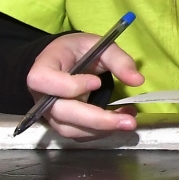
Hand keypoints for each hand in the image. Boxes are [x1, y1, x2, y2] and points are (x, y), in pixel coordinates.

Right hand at [28, 34, 143, 140]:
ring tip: (129, 119)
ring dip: (103, 128)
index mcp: (42, 67)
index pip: (44, 80)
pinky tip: (120, 119)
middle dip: (97, 119)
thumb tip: (137, 80)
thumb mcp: (97, 45)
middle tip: (128, 121)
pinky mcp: (63, 125)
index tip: (97, 82)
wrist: (65, 62)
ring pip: (72, 130)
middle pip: (62, 113)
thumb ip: (117, 59)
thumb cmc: (77, 51)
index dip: (69, 86)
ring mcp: (50, 114)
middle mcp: (41, 95)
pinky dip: (101, 131)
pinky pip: (79, 135)